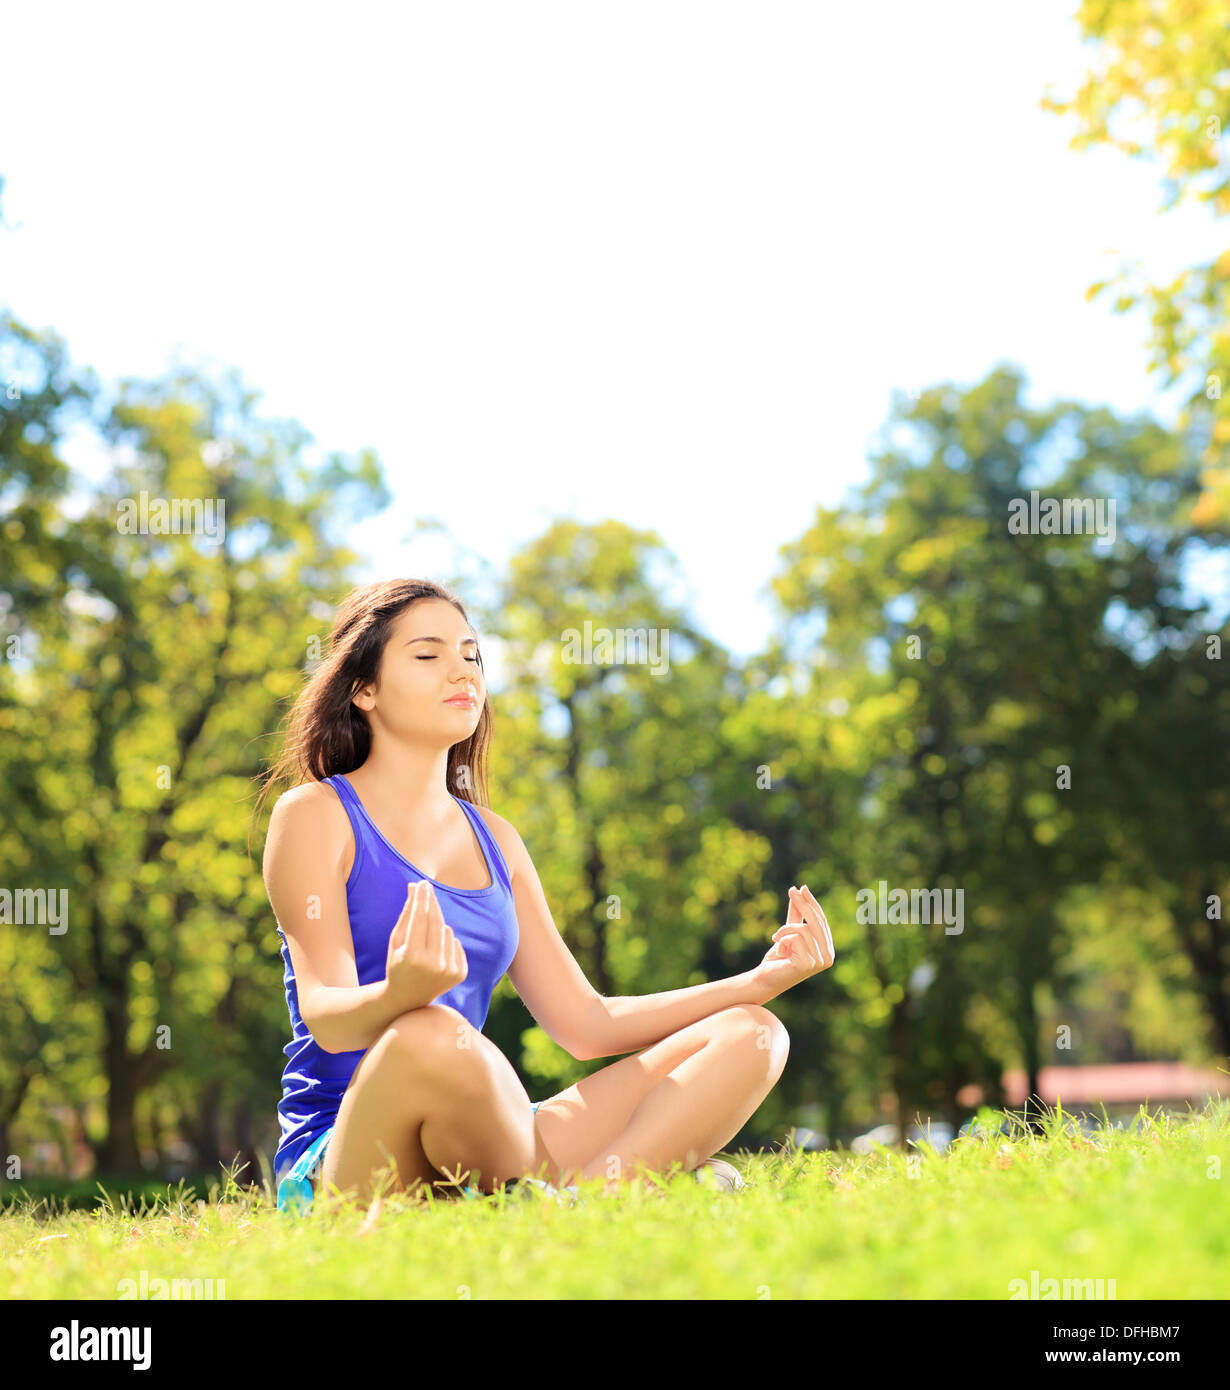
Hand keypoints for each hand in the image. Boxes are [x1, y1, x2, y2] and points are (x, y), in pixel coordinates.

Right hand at [385, 879, 467, 1010]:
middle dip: (432, 903)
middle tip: (427, 888)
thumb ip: (406, 913)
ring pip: (447, 931)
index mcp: (413, 956)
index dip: (422, 899)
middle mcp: (433, 964)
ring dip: (437, 927)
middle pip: (436, 922)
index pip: (420, 919)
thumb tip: (416, 887)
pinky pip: (456, 943)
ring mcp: (449, 971)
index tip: (422, 883)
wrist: (408, 999)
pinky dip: (446, 942)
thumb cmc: (397, 964)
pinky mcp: (460, 974)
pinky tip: (435, 953)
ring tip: (425, 941)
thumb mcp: (396, 940)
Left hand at [753, 884, 834, 1001]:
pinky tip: (779, 951)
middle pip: (816, 922)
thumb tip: (798, 890)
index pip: (822, 921)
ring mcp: (819, 962)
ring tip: (776, 939)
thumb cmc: (778, 957)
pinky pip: (795, 938)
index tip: (802, 888)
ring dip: (785, 930)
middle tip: (791, 891)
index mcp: (828, 949)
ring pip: (803, 929)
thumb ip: (796, 914)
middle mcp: (828, 957)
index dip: (812, 904)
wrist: (764, 978)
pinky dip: (783, 940)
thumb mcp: (788, 931)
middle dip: (803, 904)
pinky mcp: (807, 964)